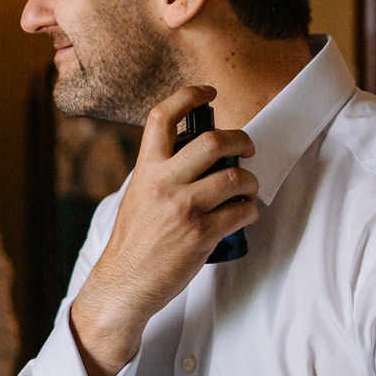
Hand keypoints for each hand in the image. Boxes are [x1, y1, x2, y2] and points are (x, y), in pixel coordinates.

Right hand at [68, 86, 258, 375]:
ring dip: (251, 181)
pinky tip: (245, 213)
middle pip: (214, 141)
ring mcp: (184, 208)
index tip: (207, 92)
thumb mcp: (138, 196)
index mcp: (146, 169)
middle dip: (241, 140)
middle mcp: (164, 183)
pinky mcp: (202, 234)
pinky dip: (250, 210)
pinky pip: (241, 212)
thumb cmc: (133, 242)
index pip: (164, 116)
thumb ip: (161, 172)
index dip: (189, 95)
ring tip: (248, 189)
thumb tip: (195, 156)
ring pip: (236, 177)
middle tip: (248, 148)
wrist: (124, 283)